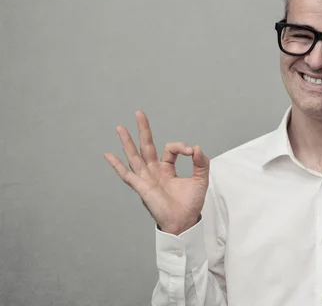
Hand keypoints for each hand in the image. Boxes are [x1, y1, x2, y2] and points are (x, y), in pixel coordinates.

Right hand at [104, 110, 209, 235]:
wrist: (184, 221)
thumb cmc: (190, 203)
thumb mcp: (200, 179)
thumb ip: (201, 162)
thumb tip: (196, 148)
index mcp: (167, 169)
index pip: (170, 149)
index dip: (180, 146)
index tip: (191, 151)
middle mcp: (154, 172)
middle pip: (146, 146)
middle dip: (143, 129)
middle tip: (139, 113)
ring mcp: (146, 179)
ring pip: (134, 156)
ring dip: (127, 142)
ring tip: (120, 127)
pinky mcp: (142, 187)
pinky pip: (127, 175)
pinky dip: (117, 165)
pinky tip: (108, 155)